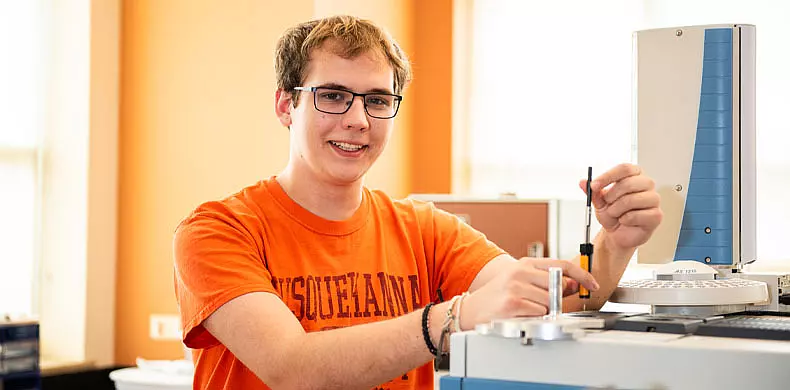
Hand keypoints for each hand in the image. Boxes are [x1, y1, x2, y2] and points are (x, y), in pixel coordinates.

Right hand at [459, 258, 598, 328]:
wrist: (470, 310)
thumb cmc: (498, 297)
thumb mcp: (523, 283)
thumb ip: (550, 283)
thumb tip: (575, 284)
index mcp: (525, 263)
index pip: (563, 265)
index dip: (582, 275)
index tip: (592, 284)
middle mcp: (521, 271)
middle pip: (559, 286)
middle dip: (555, 299)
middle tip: (537, 303)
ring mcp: (516, 286)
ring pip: (550, 302)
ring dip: (542, 311)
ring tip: (524, 309)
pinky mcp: (514, 303)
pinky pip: (540, 313)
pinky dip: (533, 318)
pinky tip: (519, 315)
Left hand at [579, 163, 662, 250]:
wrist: (618, 233)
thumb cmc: (613, 214)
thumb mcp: (599, 202)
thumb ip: (593, 192)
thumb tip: (583, 182)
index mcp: (635, 175)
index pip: (624, 168)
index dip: (608, 176)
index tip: (594, 185)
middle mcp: (646, 184)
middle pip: (628, 183)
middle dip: (611, 196)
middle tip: (606, 204)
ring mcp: (653, 199)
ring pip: (632, 200)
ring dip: (616, 210)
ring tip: (615, 214)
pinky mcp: (656, 215)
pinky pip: (636, 215)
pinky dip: (625, 220)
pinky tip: (625, 221)